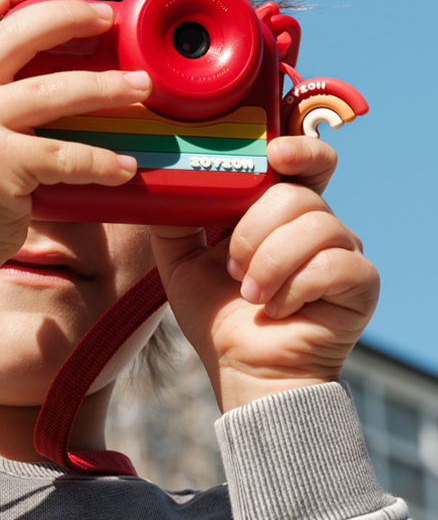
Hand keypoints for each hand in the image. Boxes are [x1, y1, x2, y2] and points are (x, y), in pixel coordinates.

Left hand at [150, 135, 379, 412]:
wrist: (244, 371)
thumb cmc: (219, 317)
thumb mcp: (181, 261)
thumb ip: (172, 217)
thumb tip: (158, 177)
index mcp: (280, 211)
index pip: (303, 160)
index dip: (297, 148)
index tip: (274, 155)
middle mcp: (317, 223)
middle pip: (298, 194)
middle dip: (253, 232)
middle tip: (234, 269)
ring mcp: (343, 251)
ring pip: (316, 226)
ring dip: (271, 264)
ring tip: (252, 295)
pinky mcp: (361, 282)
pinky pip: (334, 264)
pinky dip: (295, 288)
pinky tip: (279, 309)